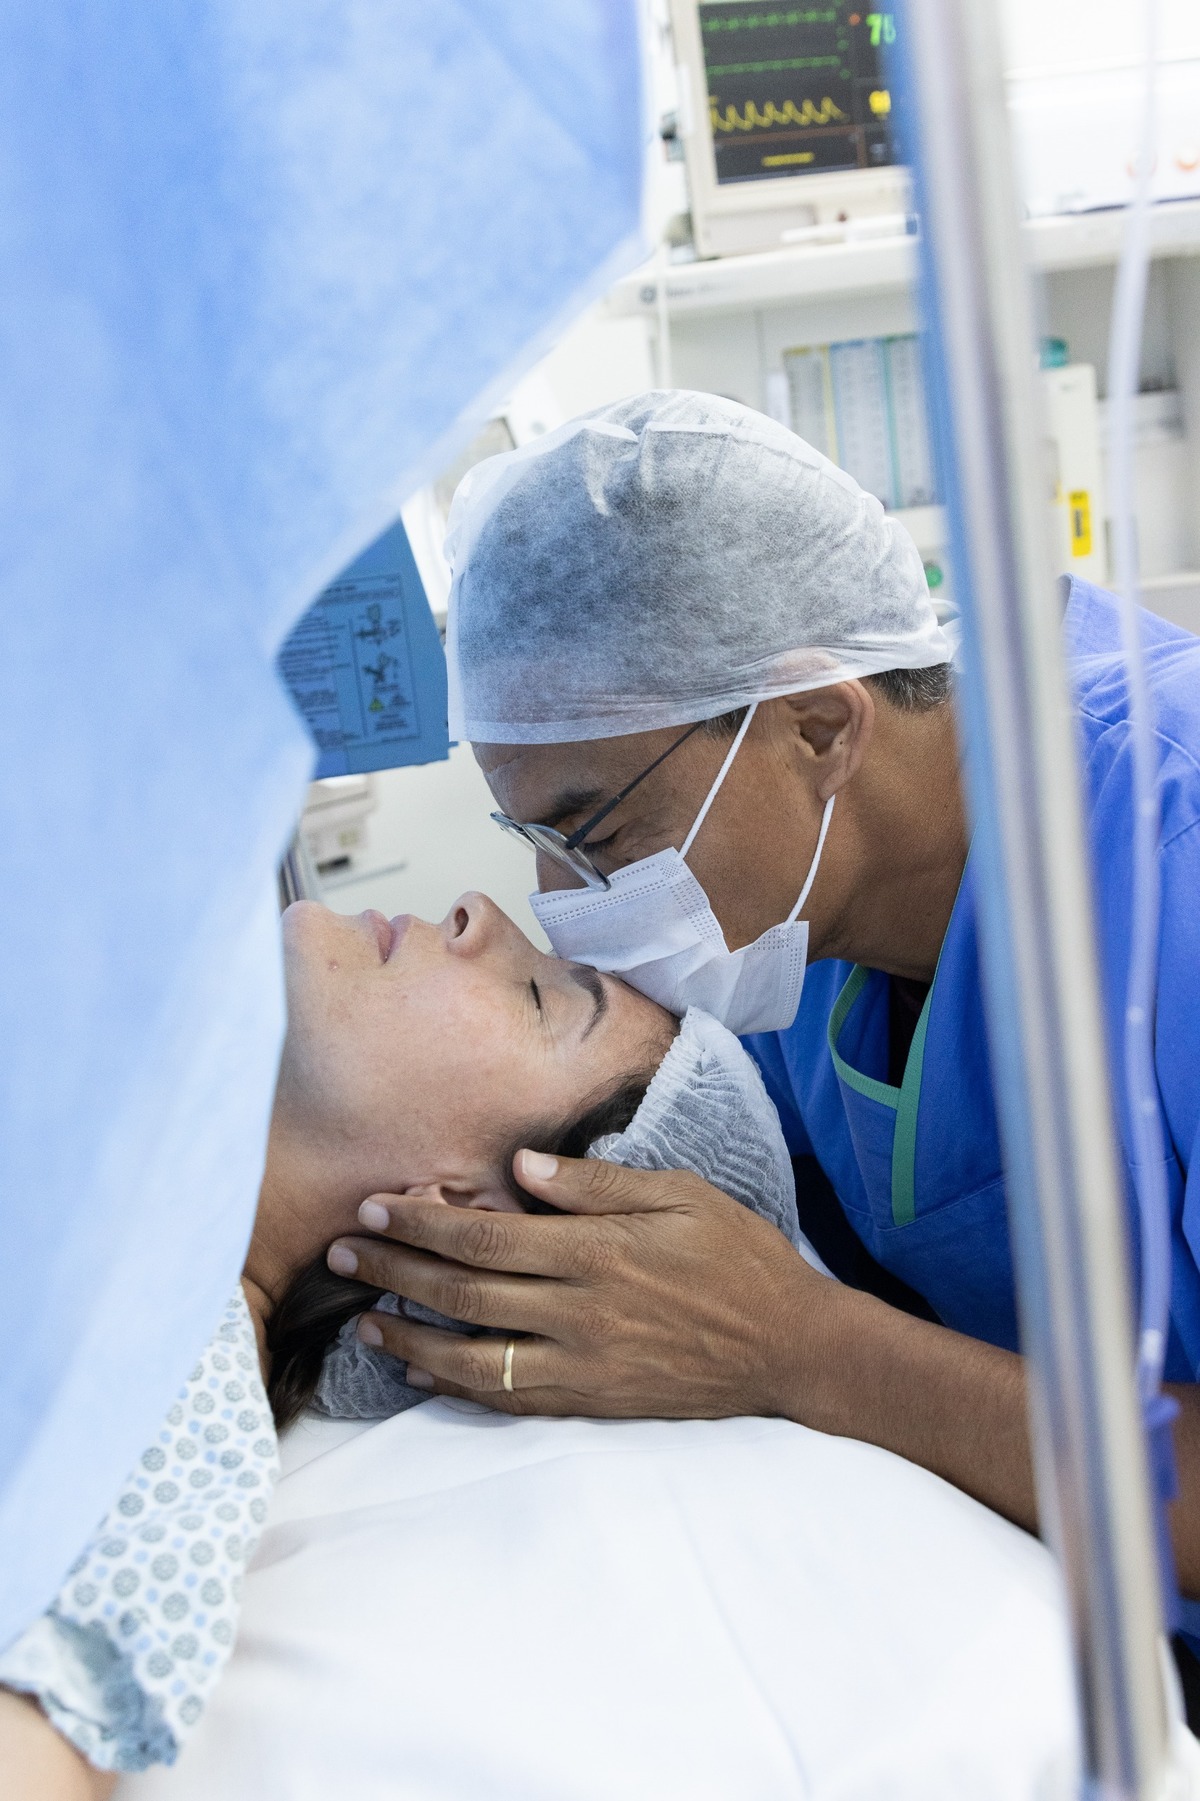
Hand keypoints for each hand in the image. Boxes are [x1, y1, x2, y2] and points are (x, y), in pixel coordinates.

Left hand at [325, 1153, 832, 1418]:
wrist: (789, 1347)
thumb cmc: (737, 1257)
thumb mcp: (682, 1194)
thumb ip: (598, 1184)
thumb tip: (524, 1168)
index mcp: (599, 1252)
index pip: (486, 1238)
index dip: (423, 1223)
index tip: (376, 1206)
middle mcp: (580, 1313)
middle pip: (464, 1294)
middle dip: (396, 1269)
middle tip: (343, 1248)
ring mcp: (583, 1366)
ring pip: (473, 1359)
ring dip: (409, 1338)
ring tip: (363, 1319)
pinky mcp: (592, 1403)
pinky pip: (509, 1400)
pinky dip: (457, 1387)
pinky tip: (422, 1373)